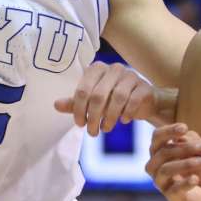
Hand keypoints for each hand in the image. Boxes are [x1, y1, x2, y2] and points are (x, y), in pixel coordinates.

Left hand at [53, 62, 171, 135]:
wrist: (144, 101)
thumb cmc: (113, 100)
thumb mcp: (93, 102)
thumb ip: (76, 103)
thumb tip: (56, 105)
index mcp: (97, 69)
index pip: (83, 90)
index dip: (79, 110)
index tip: (80, 124)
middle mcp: (114, 68)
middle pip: (98, 95)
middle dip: (94, 117)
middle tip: (92, 132)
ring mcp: (130, 76)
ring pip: (117, 98)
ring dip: (110, 118)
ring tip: (106, 129)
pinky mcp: (143, 86)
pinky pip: (133, 101)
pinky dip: (127, 113)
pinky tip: (123, 121)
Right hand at [146, 123, 200, 200]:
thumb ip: (192, 140)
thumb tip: (181, 137)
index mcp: (160, 151)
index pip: (157, 137)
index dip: (169, 130)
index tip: (185, 128)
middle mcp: (155, 166)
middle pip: (164, 152)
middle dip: (187, 147)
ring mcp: (160, 182)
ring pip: (166, 169)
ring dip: (189, 163)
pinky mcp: (170, 197)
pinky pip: (174, 189)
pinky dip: (186, 183)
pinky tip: (196, 179)